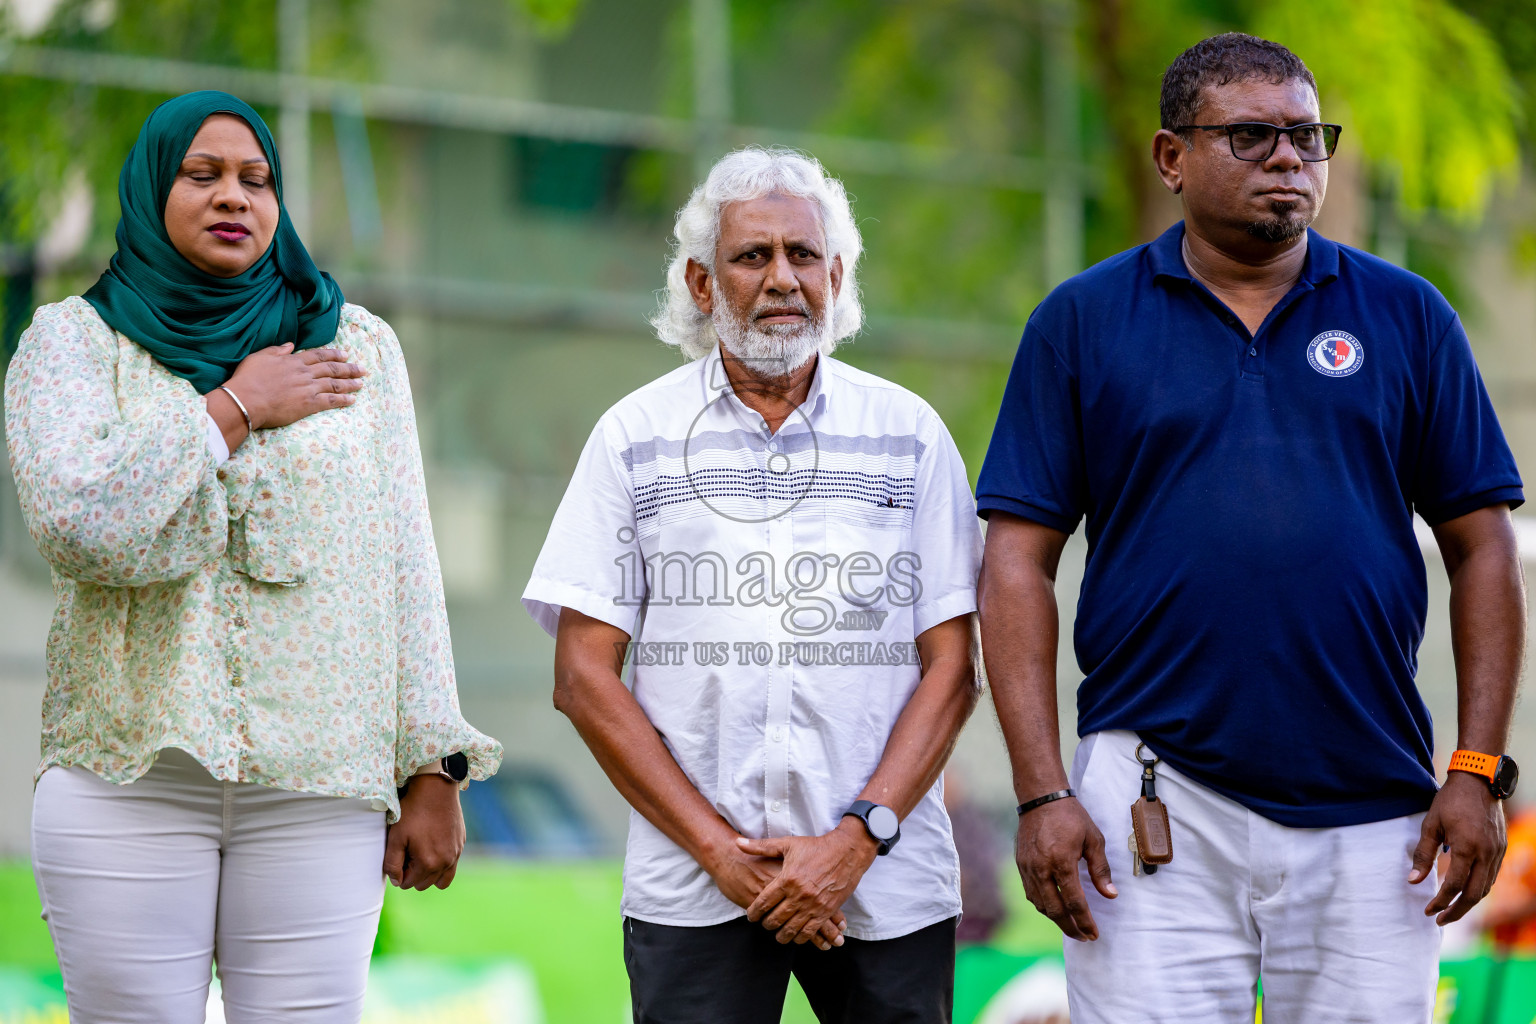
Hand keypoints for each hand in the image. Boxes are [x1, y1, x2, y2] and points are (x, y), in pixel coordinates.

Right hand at [223, 343, 366, 429]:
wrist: (246, 399)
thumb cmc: (248, 379)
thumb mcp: (259, 357)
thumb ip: (277, 350)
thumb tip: (290, 345)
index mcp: (293, 361)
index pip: (318, 355)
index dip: (333, 354)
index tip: (345, 354)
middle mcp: (304, 373)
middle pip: (331, 368)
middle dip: (349, 368)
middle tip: (362, 369)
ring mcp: (308, 388)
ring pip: (335, 384)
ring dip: (350, 383)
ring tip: (361, 383)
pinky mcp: (309, 404)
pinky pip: (331, 401)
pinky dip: (343, 400)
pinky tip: (353, 400)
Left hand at [384, 775, 465, 890]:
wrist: (436, 789)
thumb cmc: (413, 812)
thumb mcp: (396, 836)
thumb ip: (392, 863)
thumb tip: (396, 881)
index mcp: (428, 863)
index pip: (408, 883)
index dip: (400, 871)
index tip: (400, 853)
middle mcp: (446, 863)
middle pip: (424, 884)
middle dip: (414, 873)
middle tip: (409, 851)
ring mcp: (456, 854)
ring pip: (441, 880)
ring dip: (429, 873)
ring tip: (422, 854)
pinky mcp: (461, 845)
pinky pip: (451, 866)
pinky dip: (442, 863)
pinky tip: (434, 845)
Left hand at [705, 837, 846, 949]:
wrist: (846, 852)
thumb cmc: (816, 847)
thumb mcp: (788, 844)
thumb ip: (761, 846)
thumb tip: (738, 844)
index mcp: (787, 879)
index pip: (764, 902)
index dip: (754, 912)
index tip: (750, 916)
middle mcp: (799, 895)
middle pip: (776, 919)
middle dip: (767, 924)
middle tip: (764, 924)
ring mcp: (813, 905)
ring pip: (792, 929)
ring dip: (782, 935)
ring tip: (778, 934)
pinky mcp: (826, 911)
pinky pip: (810, 931)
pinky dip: (801, 937)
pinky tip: (796, 936)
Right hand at [1015, 797, 1115, 941]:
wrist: (1041, 798)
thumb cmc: (1071, 817)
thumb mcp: (1093, 839)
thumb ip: (1101, 869)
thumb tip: (1110, 895)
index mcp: (1062, 861)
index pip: (1075, 902)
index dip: (1085, 921)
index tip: (1094, 934)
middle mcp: (1042, 868)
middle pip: (1055, 910)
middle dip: (1070, 928)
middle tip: (1084, 937)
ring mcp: (1028, 868)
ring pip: (1040, 905)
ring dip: (1056, 919)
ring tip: (1071, 925)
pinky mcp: (1021, 865)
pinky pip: (1031, 893)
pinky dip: (1043, 905)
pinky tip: (1054, 907)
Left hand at [1411, 771, 1506, 923]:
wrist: (1479, 781)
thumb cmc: (1450, 801)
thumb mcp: (1431, 824)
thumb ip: (1423, 854)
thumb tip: (1413, 880)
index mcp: (1466, 848)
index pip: (1454, 886)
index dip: (1440, 902)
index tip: (1428, 910)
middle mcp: (1486, 854)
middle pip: (1474, 895)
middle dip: (1457, 911)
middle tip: (1440, 920)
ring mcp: (1497, 852)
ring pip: (1486, 888)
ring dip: (1469, 903)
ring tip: (1452, 910)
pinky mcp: (1502, 848)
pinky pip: (1492, 876)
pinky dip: (1479, 888)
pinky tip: (1466, 891)